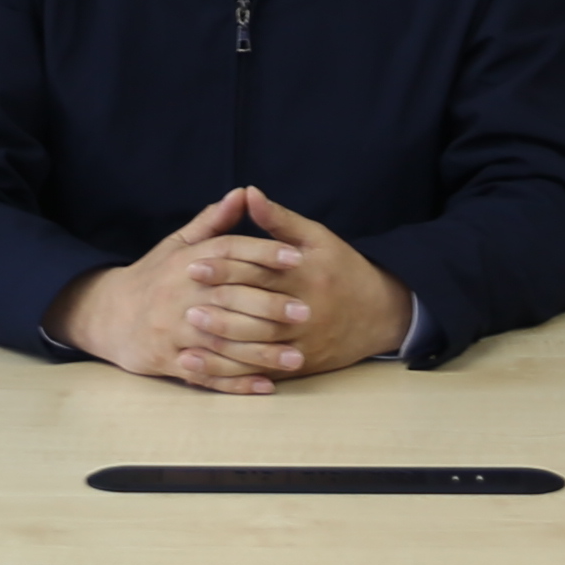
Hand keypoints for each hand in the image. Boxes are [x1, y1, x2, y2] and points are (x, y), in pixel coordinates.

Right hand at [47, 191, 315, 394]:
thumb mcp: (178, 245)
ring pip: (222, 342)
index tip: (297, 257)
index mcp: (185, 263)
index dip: (262, 253)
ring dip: (260, 352)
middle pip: (228, 299)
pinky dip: (236, 383)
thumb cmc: (154, 277)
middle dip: (269, 306)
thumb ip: (213, 223)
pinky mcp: (168, 362)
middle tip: (306, 311)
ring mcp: (173, 331)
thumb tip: (244, 192)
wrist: (110, 316)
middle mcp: (178, 295)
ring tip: (297, 357)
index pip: (227, 252)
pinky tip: (266, 385)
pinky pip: (206, 375)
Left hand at [211, 187, 417, 380]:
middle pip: (257, 310)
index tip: (192, 264)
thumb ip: (280, 219)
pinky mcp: (301, 364)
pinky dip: (235, 372)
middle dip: (220, 308)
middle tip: (184, 304)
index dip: (225, 267)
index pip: (259, 271)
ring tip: (191, 336)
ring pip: (259, 345)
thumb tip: (248, 192)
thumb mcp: (317, 237)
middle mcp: (306, 310)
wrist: (380, 313)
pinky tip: (210, 367)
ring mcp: (304, 341)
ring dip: (223, 343)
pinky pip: (264, 370)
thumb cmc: (342, 269)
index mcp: (306, 274)